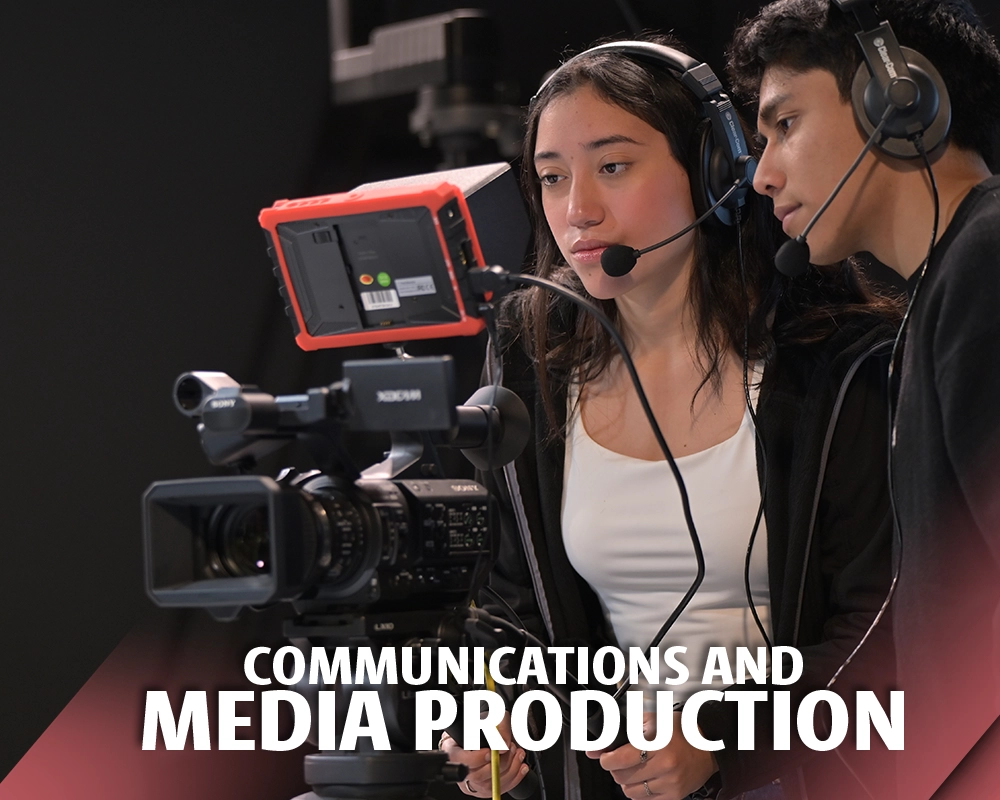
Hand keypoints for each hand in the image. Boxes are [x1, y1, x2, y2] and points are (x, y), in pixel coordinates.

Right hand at [440, 713, 529, 795]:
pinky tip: (521, 766)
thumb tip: (503, 746)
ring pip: (490, 785)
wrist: (482, 735)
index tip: (491, 751)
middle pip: (478, 776)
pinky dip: (515, 778)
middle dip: (500, 762)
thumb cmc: (481, 726)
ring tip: (518, 753)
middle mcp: (460, 769)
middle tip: (511, 747)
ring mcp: (472, 782)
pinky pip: (499, 790)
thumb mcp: (489, 718)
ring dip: (510, 769)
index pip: (460, 760)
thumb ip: (497, 728)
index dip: (477, 758)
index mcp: (453, 751)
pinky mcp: (484, 790)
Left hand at [586, 711, 717, 799]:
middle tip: (622, 761)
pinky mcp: (675, 795)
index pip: (620, 759)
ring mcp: (670, 782)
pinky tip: (646, 779)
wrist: (708, 745)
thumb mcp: (651, 721)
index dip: (606, 759)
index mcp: (657, 742)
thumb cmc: (678, 730)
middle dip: (616, 769)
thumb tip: (593, 749)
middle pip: (622, 777)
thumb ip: (621, 732)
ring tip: (636, 769)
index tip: (605, 757)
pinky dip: (639, 791)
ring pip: (630, 791)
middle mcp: (665, 764)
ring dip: (627, 781)